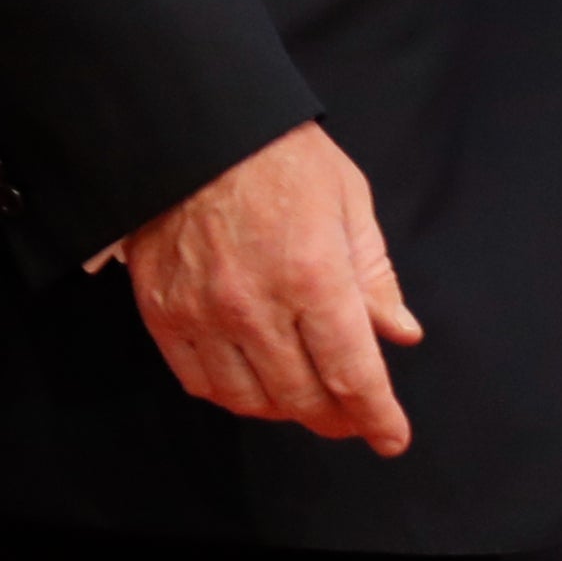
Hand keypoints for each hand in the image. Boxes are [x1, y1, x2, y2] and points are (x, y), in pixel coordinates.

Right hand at [119, 121, 422, 456]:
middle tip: (351, 418)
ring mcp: (202, 310)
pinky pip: (198, 380)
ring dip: (283, 408)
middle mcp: (256, 303)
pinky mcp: (161, 308)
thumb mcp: (347, 199)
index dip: (378, 418)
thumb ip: (374, 274)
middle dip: (336, 419)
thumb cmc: (276, 153)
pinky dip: (229, 393)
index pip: (353, 375)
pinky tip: (249, 378)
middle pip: (302, 397)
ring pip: (249, 400)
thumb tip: (399, 333)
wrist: (191, 122)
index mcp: (313, 275)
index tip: (392, 438)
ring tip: (300, 395)